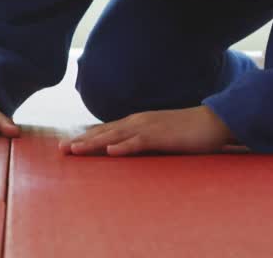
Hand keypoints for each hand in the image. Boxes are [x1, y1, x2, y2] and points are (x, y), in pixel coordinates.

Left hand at [58, 106, 235, 156]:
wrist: (212, 121)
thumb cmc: (186, 132)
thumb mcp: (159, 136)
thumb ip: (142, 142)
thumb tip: (125, 151)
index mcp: (137, 122)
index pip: (105, 130)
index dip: (85, 137)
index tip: (67, 146)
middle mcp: (138, 122)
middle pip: (104, 132)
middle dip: (81, 141)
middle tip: (60, 150)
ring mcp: (149, 128)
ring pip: (116, 136)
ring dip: (94, 143)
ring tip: (75, 150)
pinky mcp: (162, 137)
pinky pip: (140, 142)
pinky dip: (124, 146)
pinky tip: (111, 151)